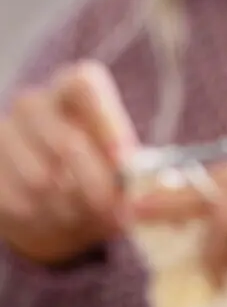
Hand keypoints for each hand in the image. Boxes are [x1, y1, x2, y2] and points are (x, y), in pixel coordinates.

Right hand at [0, 62, 137, 265]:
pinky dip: (44, 221)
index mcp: (72, 90)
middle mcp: (33, 104)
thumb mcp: (120, 171)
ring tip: (83, 215)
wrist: (51, 206)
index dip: (108, 125)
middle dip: (97, 187)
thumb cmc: (97, 179)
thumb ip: (130, 175)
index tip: (125, 161)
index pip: (84, 85)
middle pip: (68, 144)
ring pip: (41, 181)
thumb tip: (134, 196)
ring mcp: (4, 133)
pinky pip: (19, 203)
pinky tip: (54, 219)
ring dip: (70, 210)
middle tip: (114, 210)